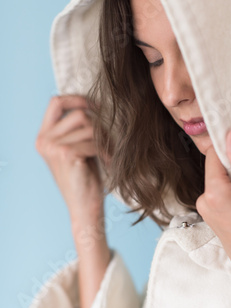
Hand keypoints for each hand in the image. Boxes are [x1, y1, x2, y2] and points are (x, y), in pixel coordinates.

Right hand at [35, 94, 105, 228]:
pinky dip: (106, 151)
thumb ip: (76, 128)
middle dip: (99, 126)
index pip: (56, 102)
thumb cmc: (84, 178)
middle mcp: (44, 140)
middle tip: (108, 142)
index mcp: (43, 136)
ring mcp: (53, 147)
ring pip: (89, 127)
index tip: (96, 107)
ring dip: (105, 140)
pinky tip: (109, 162)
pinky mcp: (66, 154)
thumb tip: (92, 104)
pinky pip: (94, 141)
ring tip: (109, 154)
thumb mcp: (76, 148)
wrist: (84, 207)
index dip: (77, 99)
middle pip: (78, 114)